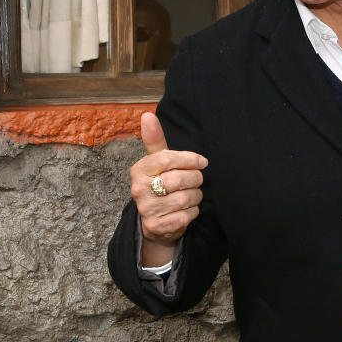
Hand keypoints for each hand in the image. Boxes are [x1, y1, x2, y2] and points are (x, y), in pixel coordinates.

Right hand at [129, 112, 207, 264]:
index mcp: (139, 170)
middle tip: (197, 180)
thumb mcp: (157, 163)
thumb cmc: (159, 186)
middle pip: (180, 179)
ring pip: (186, 198)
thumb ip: (155, 140)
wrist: (154, 223)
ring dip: (196, 196)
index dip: (190, 159)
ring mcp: (146, 209)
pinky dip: (192, 212)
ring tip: (192, 195)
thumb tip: (147, 115)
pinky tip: (186, 210)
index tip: (202, 162)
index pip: (168, 158)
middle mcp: (139, 189)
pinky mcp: (156, 226)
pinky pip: (186, 215)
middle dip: (195, 179)